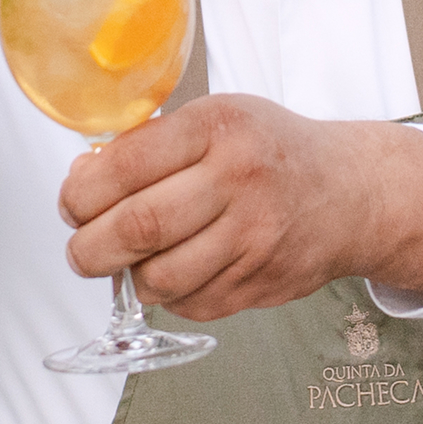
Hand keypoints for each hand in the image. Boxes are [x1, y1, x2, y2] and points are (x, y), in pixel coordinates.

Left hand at [58, 94, 422, 321]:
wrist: (350, 191)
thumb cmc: (270, 150)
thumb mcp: (217, 119)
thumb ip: (151, 146)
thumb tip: (81, 182)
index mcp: (219, 127)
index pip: (126, 166)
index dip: (81, 194)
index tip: (72, 203)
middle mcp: (239, 180)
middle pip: (137, 229)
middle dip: (89, 248)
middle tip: (81, 250)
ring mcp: (254, 237)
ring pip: (159, 279)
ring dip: (130, 277)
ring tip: (130, 260)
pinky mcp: (262, 283)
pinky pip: (190, 304)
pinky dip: (171, 294)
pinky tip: (180, 268)